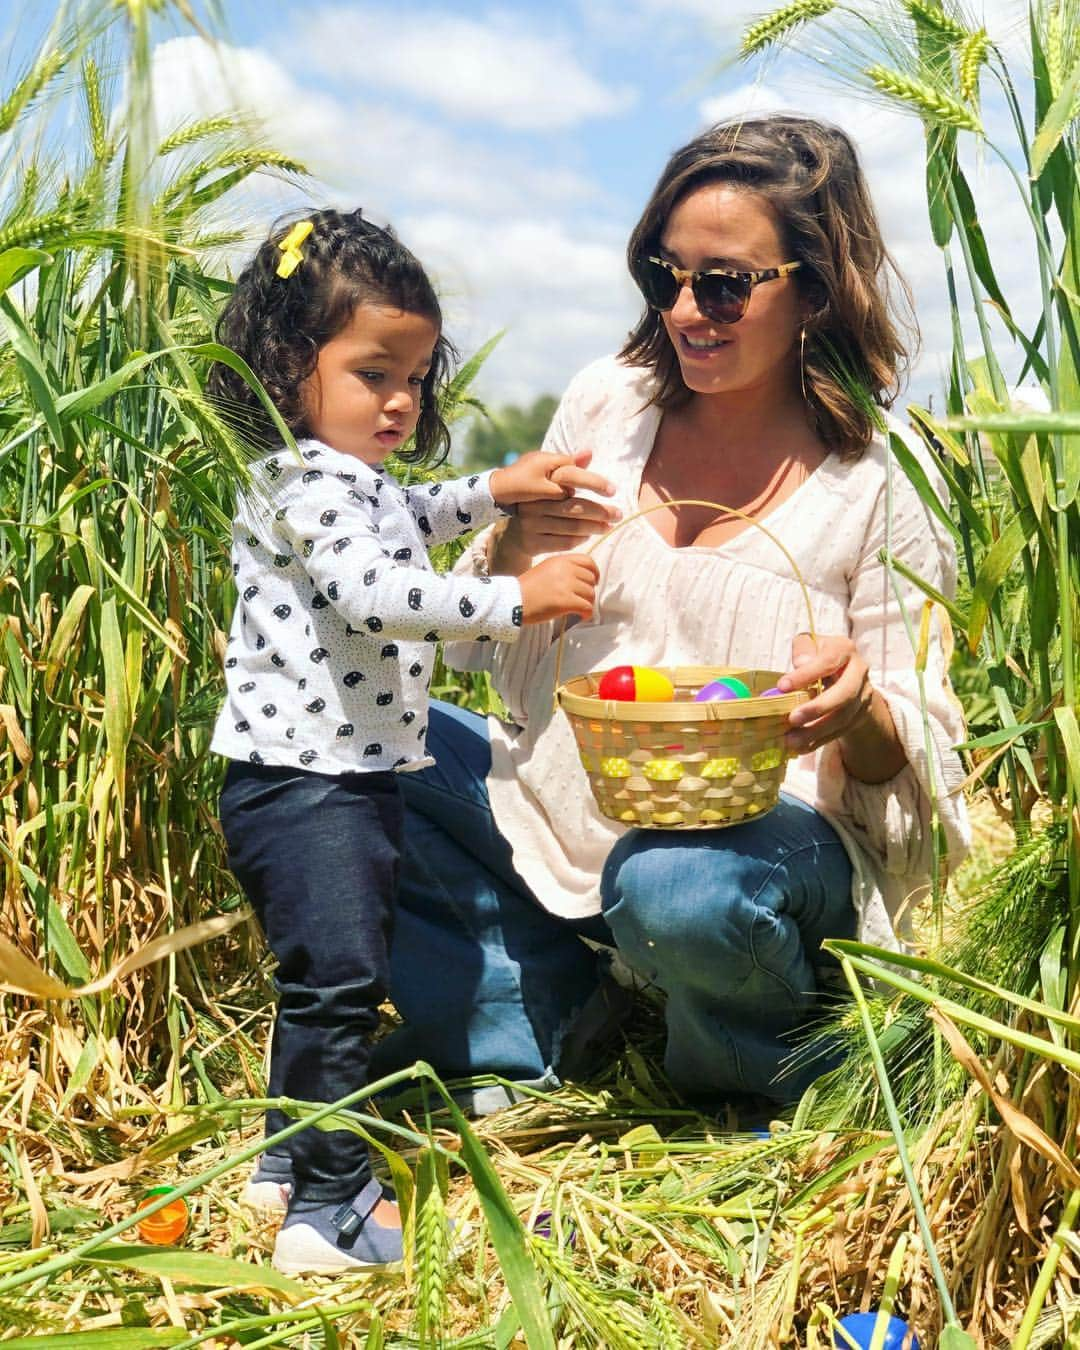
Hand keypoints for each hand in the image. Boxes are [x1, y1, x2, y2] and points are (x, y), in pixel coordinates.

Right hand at [494, 451, 620, 572]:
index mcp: (538, 486)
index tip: (613, 490)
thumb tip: (589, 453)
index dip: (594, 485)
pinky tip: (590, 535)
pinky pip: (564, 542)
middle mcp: (533, 505)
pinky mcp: (532, 543)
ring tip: (609, 526)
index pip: (570, 482)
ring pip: (571, 527)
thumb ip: (570, 469)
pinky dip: (580, 539)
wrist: (511, 534)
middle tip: (618, 514)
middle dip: (600, 512)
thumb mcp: (549, 483)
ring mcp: (531, 525)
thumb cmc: (538, 504)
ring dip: (594, 527)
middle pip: (573, 508)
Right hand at [517, 553, 598, 624]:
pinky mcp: (566, 601)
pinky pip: (587, 607)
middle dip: (589, 591)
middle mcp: (565, 569)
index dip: (594, 572)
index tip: (593, 582)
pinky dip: (586, 613)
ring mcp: (566, 585)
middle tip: (581, 600)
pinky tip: (580, 616)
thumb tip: (582, 581)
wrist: (512, 601)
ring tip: (578, 609)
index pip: (588, 561)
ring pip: (590, 594)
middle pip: (590, 579)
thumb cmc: (527, 589)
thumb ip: (563, 570)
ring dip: (587, 603)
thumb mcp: (545, 570)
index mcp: (560, 560)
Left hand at [777, 633, 875, 755]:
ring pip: (843, 717)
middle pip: (845, 693)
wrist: (844, 673)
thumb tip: (801, 663)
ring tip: (791, 739)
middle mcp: (859, 672)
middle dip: (818, 708)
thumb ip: (803, 649)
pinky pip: (840, 731)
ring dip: (816, 731)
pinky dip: (819, 741)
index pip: (828, 661)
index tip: (782, 686)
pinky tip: (800, 747)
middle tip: (792, 719)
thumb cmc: (818, 655)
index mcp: (844, 649)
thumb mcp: (809, 644)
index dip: (806, 674)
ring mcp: (863, 695)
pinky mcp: (859, 715)